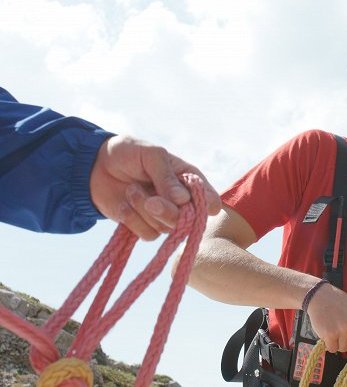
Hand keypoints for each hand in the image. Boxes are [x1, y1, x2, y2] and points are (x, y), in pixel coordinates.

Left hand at [90, 135, 221, 238]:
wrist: (96, 165)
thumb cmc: (129, 153)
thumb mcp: (151, 155)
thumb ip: (167, 177)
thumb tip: (183, 200)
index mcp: (189, 180)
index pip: (208, 199)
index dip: (208, 204)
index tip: (201, 205)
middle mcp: (180, 201)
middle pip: (188, 220)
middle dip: (169, 211)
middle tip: (152, 201)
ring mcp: (163, 215)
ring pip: (166, 227)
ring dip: (145, 210)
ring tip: (132, 190)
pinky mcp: (144, 226)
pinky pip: (148, 234)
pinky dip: (133, 220)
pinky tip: (125, 204)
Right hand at [306, 282, 346, 352]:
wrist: (320, 295)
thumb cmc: (338, 305)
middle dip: (346, 341)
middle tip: (338, 326)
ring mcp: (345, 328)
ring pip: (343, 349)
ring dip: (336, 341)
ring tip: (333, 326)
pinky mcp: (331, 333)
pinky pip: (332, 349)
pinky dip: (328, 343)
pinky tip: (327, 329)